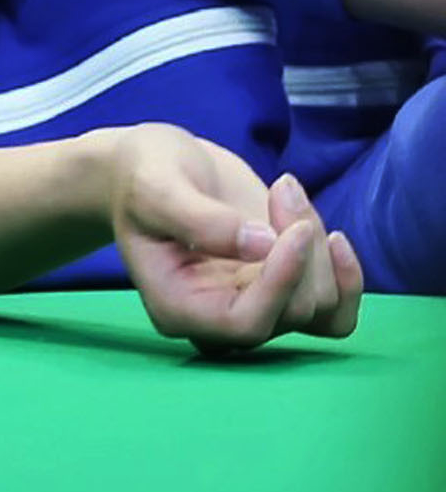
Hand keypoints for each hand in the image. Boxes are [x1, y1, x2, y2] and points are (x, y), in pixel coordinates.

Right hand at [102, 123, 364, 354]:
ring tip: (286, 191)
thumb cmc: (144, 176)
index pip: (245, 322)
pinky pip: (334, 313)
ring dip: (318, 246)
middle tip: (283, 187)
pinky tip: (334, 238)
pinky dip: (346, 279)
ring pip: (320, 306)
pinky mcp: (281, 291)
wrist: (154, 169)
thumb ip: (201, 219)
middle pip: (292, 311)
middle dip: (301, 248)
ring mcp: (254, 307)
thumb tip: (263, 246)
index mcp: (177, 308)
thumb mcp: (157, 188)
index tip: (294, 228)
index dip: (280, 282)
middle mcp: (217, 321)